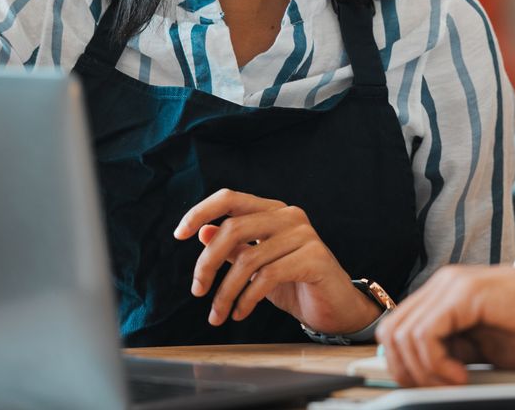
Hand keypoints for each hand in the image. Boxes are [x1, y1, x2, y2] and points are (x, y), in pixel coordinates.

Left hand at [173, 189, 380, 333]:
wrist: (335, 306)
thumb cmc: (295, 283)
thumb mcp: (257, 265)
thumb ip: (234, 247)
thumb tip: (202, 231)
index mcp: (273, 211)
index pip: (230, 198)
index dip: (200, 212)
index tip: (179, 234)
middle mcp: (289, 216)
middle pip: (233, 228)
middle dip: (206, 263)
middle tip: (197, 290)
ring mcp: (304, 235)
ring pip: (248, 259)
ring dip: (225, 292)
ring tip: (217, 315)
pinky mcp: (314, 258)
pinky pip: (267, 277)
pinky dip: (246, 299)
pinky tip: (239, 313)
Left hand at [376, 258, 514, 386]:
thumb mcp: (485, 347)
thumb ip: (452, 353)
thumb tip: (422, 377)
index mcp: (444, 295)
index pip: (398, 331)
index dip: (404, 367)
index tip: (430, 389)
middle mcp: (443, 285)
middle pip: (392, 333)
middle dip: (407, 373)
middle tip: (437, 390)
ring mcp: (452, 285)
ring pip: (403, 335)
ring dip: (423, 372)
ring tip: (454, 384)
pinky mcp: (466, 293)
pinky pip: (426, 335)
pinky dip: (437, 364)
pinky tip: (462, 375)